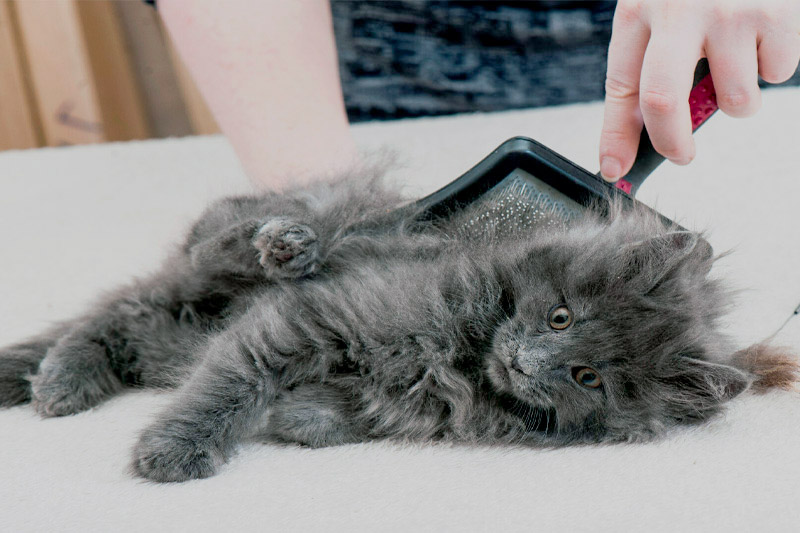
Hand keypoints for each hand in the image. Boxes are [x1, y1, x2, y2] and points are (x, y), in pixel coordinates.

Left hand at [599, 0, 799, 180]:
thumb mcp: (658, 9)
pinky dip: (772, 66)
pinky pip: (777, 74)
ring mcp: (730, 11)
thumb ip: (646, 68)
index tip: (615, 169)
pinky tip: (761, 34)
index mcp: (639, 10)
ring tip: (734, 62)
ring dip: (737, 99)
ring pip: (735, 100)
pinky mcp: (777, 12)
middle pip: (663, 101)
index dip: (616, 137)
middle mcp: (679, 9)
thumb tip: (632, 144)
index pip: (621, 88)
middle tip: (681, 154)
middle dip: (672, 143)